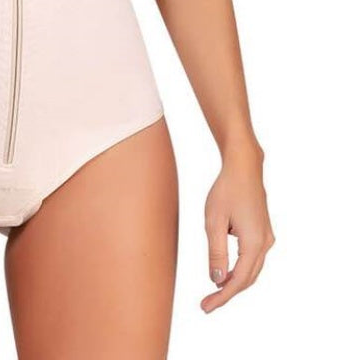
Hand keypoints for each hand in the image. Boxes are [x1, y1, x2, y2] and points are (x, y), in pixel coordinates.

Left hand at [201, 150, 274, 312]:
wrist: (244, 167)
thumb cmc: (226, 190)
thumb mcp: (214, 221)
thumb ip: (216, 252)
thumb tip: (217, 280)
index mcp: (254, 243)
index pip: (238, 280)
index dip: (223, 297)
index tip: (206, 307)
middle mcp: (265, 243)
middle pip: (247, 279)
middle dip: (228, 293)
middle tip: (207, 303)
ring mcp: (267, 237)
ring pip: (251, 270)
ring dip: (234, 282)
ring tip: (214, 290)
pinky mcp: (264, 231)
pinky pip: (253, 258)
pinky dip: (240, 268)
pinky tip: (225, 270)